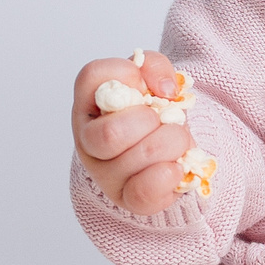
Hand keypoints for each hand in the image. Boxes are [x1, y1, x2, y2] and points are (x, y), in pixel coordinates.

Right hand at [72, 52, 195, 215]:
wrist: (168, 149)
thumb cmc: (152, 111)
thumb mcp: (153, 77)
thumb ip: (155, 66)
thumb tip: (164, 90)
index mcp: (89, 103)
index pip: (92, 76)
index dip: (126, 74)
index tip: (145, 86)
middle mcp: (88, 140)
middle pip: (111, 133)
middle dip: (153, 122)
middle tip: (165, 120)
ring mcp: (103, 173)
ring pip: (137, 158)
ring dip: (173, 144)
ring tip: (177, 142)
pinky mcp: (125, 198)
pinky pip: (144, 193)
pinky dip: (169, 175)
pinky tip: (175, 166)